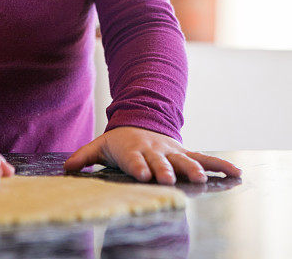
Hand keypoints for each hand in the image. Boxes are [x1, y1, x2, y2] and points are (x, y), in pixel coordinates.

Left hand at [63, 126, 241, 184]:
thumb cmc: (119, 142)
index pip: (135, 160)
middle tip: (170, 180)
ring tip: (202, 179)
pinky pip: (205, 158)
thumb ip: (84, 157)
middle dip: (166, 170)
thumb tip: (65, 168)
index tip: (143, 175)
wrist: (141, 122)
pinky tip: (236, 173)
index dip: (139, 166)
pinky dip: (220, 165)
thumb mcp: (100, 147)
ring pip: (184, 160)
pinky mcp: (185, 153)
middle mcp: (154, 150)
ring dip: (192, 169)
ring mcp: (172, 151)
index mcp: (133, 150)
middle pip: (160, 161)